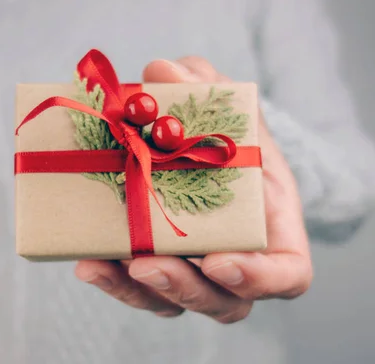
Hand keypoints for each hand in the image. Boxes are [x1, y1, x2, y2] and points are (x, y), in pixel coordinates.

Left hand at [75, 57, 311, 322]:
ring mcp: (197, 273)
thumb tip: (161, 71)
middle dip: (184, 288)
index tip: (221, 262)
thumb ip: (207, 88)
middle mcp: (239, 263)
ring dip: (135, 291)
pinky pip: (138, 288)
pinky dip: (112, 278)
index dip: (260, 279)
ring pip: (173, 303)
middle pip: (223, 303)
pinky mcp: (159, 269)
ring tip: (99, 264)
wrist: (213, 152)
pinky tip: (86, 259)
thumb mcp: (230, 107)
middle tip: (146, 265)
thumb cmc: (235, 136)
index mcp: (273, 230)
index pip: (288, 275)